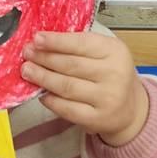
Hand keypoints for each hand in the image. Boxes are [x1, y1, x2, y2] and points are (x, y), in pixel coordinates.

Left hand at [21, 31, 149, 145]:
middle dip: (44, 58)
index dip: (57, 41)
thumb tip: (41, 43)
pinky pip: (67, 109)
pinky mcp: (98, 119)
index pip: (81, 43)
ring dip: (42, 77)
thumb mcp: (103, 52)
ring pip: (66, 86)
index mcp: (115, 51)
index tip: (36, 38)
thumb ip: (78, 46)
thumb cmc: (110, 73)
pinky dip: (50, 100)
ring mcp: (107, 98)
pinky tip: (41, 93)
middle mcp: (114, 74)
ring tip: (27, 70)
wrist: (129, 108)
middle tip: (27, 54)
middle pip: (70, 65)